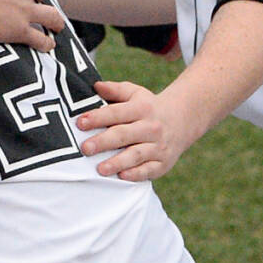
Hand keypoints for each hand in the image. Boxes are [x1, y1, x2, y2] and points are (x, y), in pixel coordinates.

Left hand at [77, 78, 202, 182]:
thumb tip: (96, 86)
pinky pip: (150, 170)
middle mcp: (151, 128)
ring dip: (118, 162)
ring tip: (100, 169)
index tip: (80, 123)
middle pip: (124, 135)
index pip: (116, 112)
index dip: (98, 117)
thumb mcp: (135, 93)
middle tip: (85, 148)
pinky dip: (137, 174)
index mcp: (142, 109)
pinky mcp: (163, 163)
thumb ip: (115, 90)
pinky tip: (122, 176)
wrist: (182, 120)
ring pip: (137, 155)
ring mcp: (159, 146)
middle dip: (104, 142)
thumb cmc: (147, 107)